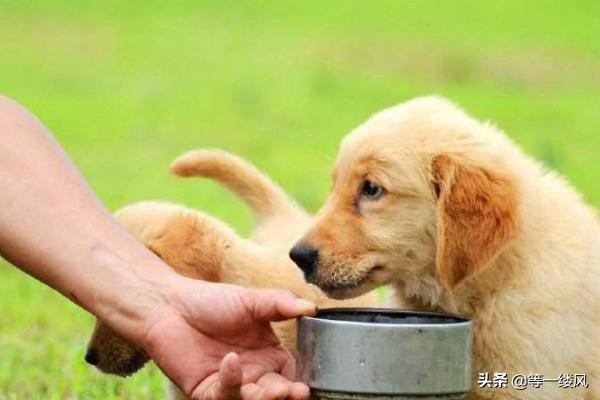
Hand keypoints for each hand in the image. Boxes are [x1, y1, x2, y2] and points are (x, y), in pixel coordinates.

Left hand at [141, 278, 315, 399]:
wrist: (170, 305)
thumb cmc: (212, 302)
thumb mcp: (252, 300)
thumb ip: (281, 303)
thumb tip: (310, 306)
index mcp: (270, 355)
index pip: (293, 374)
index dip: (303, 380)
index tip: (309, 382)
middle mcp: (254, 374)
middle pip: (277, 393)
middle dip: (286, 395)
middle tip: (295, 391)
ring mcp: (231, 385)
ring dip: (264, 398)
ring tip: (274, 390)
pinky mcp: (208, 392)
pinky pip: (224, 396)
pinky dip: (230, 382)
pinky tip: (231, 361)